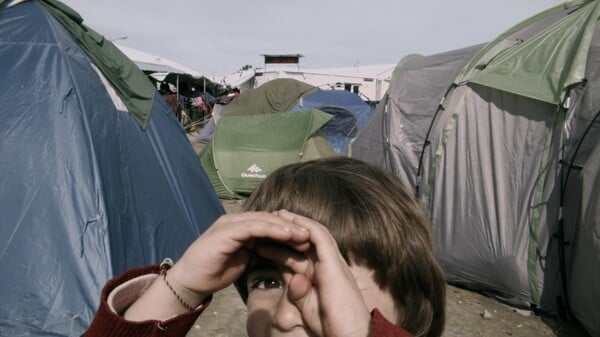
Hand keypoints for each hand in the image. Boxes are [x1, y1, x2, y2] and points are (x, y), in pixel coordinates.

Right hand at [124, 212, 309, 320]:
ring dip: (285, 226)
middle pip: (269, 218)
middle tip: (312, 233)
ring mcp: (229, 223)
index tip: (309, 238)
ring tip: (303, 233)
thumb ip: (257, 250)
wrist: (189, 281)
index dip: (289, 229)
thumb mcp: (243, 260)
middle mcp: (236, 221)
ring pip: (263, 219)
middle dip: (291, 225)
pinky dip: (271, 229)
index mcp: (241, 227)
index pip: (269, 223)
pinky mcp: (225, 230)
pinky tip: (286, 234)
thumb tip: (278, 251)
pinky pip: (252, 226)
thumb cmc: (214, 272)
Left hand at [258, 210, 371, 336]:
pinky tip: (290, 220)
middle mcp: (329, 264)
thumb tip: (292, 278)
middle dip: (288, 228)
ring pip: (314, 233)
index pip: (300, 253)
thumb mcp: (307, 305)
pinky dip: (305, 226)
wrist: (350, 334)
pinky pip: (319, 237)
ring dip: (295, 222)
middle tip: (269, 218)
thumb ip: (297, 290)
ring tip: (277, 214)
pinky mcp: (333, 263)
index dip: (283, 245)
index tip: (265, 239)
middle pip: (307, 239)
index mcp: (321, 274)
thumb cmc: (331, 324)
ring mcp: (333, 261)